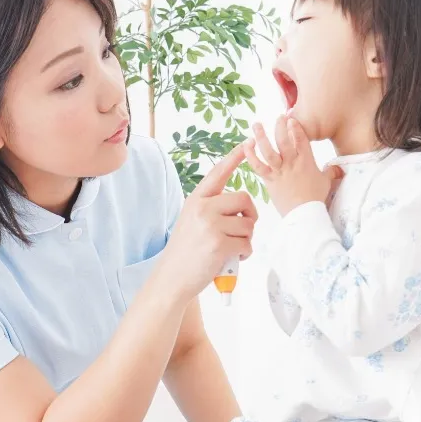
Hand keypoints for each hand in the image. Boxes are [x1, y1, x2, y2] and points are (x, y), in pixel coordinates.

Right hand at [158, 145, 257, 301]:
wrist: (171, 279)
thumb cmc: (185, 253)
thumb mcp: (191, 221)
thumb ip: (211, 209)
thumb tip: (241, 209)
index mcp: (196, 200)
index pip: (218, 173)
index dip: (235, 157)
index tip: (248, 142)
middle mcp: (202, 208)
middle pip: (244, 199)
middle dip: (249, 217)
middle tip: (241, 232)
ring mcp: (210, 225)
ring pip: (248, 224)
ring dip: (246, 240)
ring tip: (231, 250)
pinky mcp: (219, 244)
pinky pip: (247, 243)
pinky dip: (244, 254)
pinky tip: (232, 259)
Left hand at [243, 115, 343, 216]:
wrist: (304, 214)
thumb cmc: (315, 198)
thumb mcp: (326, 182)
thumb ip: (331, 172)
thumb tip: (339, 168)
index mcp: (306, 161)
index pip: (301, 139)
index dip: (296, 127)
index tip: (291, 119)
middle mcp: (292, 163)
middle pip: (284, 140)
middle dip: (280, 126)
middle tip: (278, 117)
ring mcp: (279, 171)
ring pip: (268, 150)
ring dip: (261, 136)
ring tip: (256, 124)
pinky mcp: (269, 180)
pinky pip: (257, 166)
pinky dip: (250, 155)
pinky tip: (246, 145)